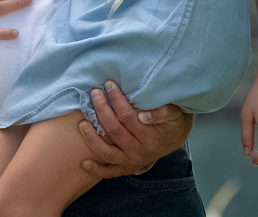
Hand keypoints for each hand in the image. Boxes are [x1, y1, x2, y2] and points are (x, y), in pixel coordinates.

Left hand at [77, 81, 191, 177]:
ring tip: (82, 122)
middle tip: (95, 93)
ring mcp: (131, 162)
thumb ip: (161, 113)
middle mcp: (139, 152)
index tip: (109, 85)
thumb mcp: (172, 112)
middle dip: (101, 109)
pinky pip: (109, 172)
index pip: (126, 116)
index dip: (116, 99)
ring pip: (106, 152)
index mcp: (150, 138)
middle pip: (113, 130)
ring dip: (91, 137)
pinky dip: (96, 169)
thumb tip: (143, 115)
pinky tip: (84, 162)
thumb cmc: (172, 121)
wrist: (175, 137)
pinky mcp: (126, 168)